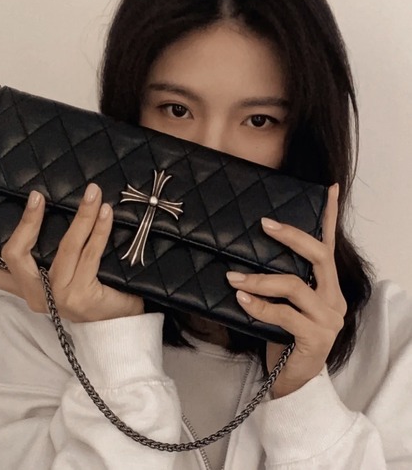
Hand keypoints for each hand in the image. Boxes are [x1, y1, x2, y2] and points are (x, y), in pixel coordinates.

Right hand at [0, 183, 143, 322]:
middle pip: (16, 255)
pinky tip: (104, 213)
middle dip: (27, 222)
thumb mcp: (65, 273)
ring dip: (80, 216)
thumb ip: (52, 253)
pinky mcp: (81, 296)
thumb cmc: (95, 292)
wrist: (121, 322)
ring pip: (65, 247)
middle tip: (37, 196)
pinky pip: (90, 253)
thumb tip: (56, 211)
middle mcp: (37, 296)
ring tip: (91, 194)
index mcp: (27, 290)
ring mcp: (59, 297)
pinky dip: (99, 229)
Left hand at [226, 184, 344, 397]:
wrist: (293, 379)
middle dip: (291, 236)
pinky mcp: (315, 338)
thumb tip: (249, 254)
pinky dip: (259, 306)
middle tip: (264, 224)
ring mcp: (328, 319)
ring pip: (295, 285)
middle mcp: (333, 298)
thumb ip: (277, 280)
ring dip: (260, 279)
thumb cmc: (284, 335)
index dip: (330, 216)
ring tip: (233, 276)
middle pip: (319, 256)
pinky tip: (241, 300)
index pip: (328, 245)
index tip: (327, 189)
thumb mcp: (283, 303)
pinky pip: (284, 315)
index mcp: (327, 285)